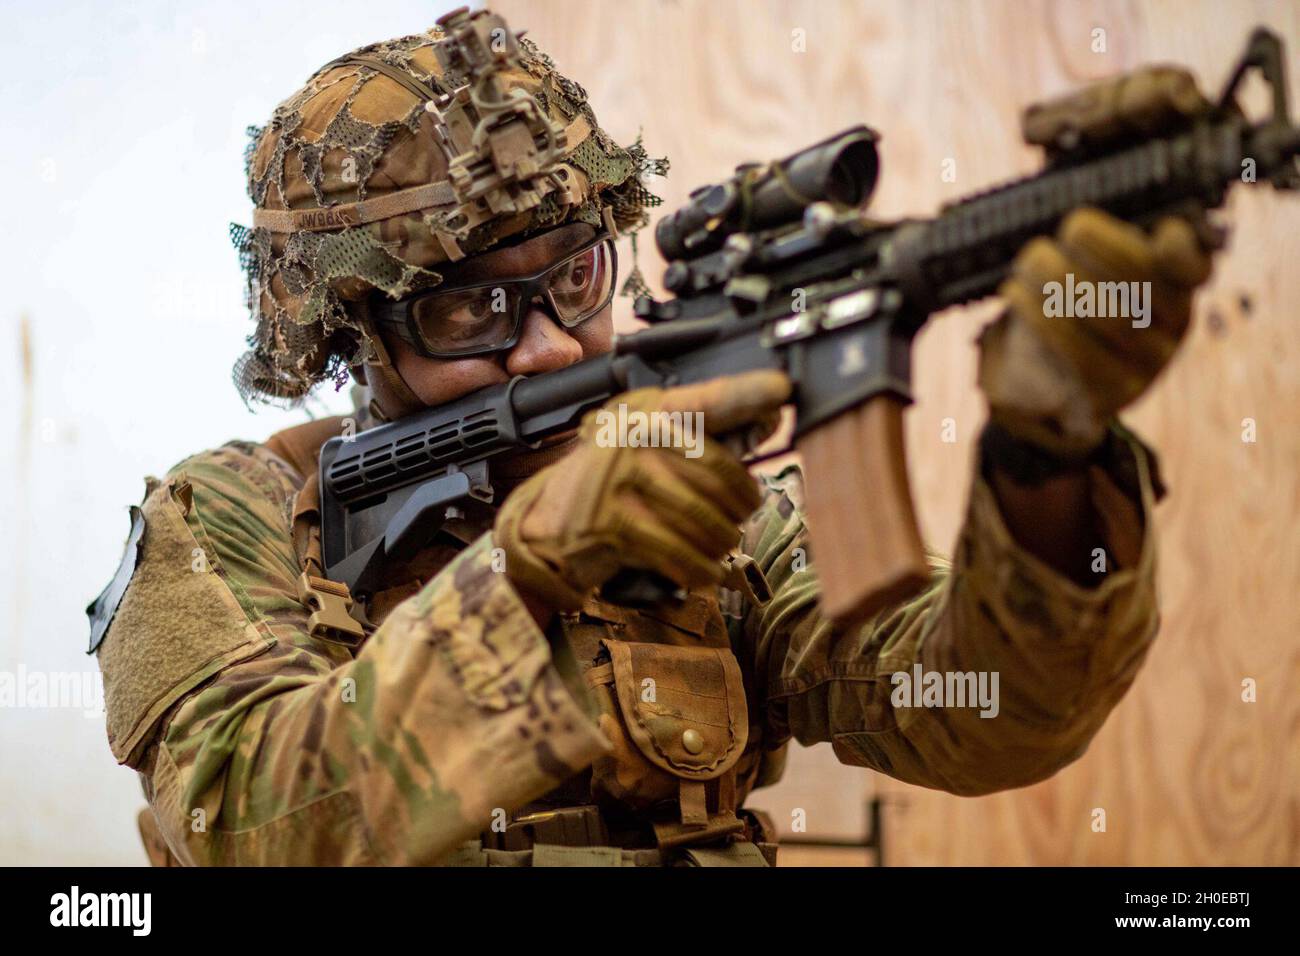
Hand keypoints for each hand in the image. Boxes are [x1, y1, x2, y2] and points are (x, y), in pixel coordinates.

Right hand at [494, 369, 790, 610]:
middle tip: (738, 516)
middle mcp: (634, 437)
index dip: (746, 394)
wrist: (545, 526)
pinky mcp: (614, 525)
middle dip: (741, 506)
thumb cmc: (609, 487)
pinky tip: (702, 572)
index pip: (707, 401)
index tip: (780, 387)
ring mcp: (621, 480)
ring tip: (717, 545)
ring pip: (707, 521)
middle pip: (722, 476)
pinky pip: (682, 554)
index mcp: (646, 412)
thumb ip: (700, 437)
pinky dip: (700, 571)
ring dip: (721, 543)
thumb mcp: (647, 449)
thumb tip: (765, 422)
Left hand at [978, 207, 1213, 456]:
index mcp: (1177, 284)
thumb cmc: (1073, 302)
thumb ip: (1098, 241)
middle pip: (1145, 282)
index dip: (1179, 245)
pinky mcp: (1115, 392)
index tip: (1155, 227)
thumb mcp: (1090, 268)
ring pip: (1112, 317)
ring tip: (1030, 259)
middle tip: (1069, 228)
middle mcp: (1173, 324)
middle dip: (1106, 247)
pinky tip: (1014, 292)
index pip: (1195, 265)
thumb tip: (1077, 216)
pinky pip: (1081, 355)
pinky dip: (1042, 319)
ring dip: (1064, 280)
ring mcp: (1149, 363)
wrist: (1052, 378)